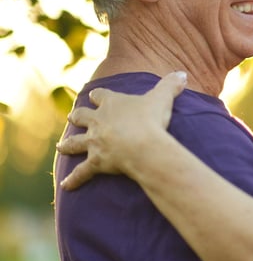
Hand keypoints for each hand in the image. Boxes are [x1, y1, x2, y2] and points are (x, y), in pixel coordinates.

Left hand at [56, 71, 186, 189]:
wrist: (143, 145)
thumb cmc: (152, 119)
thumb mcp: (163, 97)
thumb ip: (171, 84)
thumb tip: (183, 74)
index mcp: (112, 104)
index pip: (100, 96)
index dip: (98, 96)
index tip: (95, 95)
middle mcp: (98, 121)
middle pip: (81, 117)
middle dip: (77, 117)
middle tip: (73, 117)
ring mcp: (94, 142)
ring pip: (75, 143)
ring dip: (67, 145)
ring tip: (60, 146)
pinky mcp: (95, 162)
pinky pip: (81, 172)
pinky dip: (73, 179)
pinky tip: (65, 186)